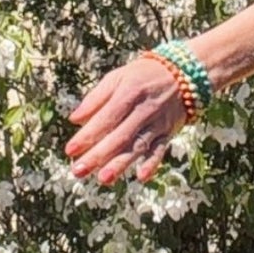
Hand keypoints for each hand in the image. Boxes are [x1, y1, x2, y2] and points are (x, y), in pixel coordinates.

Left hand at [66, 53, 189, 184]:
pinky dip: (152, 164)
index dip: (87, 135)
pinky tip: (142, 177)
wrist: (184, 74)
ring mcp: (157, 123)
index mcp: (128, 93)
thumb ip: (95, 98)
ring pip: (138, 146)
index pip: (105, 118)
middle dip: (98, 155)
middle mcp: (144, 110)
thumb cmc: (142, 76)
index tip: (69, 151)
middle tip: (77, 171)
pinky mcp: (168, 133)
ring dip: (121, 164)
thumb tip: (74, 119)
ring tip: (103, 179)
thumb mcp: (117, 77)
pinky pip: (161, 150)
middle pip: (119, 136)